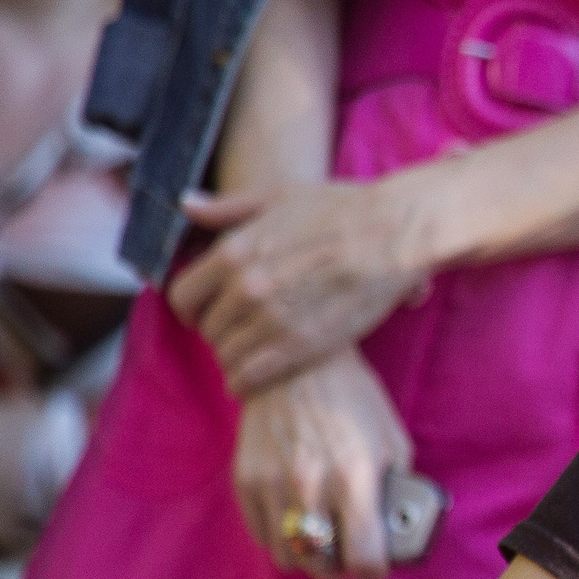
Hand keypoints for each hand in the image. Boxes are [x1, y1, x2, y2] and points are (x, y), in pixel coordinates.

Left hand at [169, 177, 436, 397]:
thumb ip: (228, 208)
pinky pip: (252, 376)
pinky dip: (245, 382)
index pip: (182, 296)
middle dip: (219, 331)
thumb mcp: (278, 196)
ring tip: (251, 353)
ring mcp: (273, 320)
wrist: (396, 234)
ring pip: (227, 355)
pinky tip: (251, 380)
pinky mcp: (303, 346)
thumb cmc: (343, 209)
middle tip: (238, 331)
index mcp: (233, 253)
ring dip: (234, 358)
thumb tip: (186, 204)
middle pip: (207, 329)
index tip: (204, 312)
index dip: (191, 307)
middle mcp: (245, 288)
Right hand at [232, 352, 413, 578]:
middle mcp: (312, 484)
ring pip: (287, 556)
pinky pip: (261, 534)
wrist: (295, 364)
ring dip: (306, 561)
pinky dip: (279, 540)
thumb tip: (394, 530)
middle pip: (321, 563)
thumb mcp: (392, 440)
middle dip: (337, 572)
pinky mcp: (245, 479)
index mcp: (356, 475)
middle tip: (345, 568)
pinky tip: (295, 527)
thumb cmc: (354, 400)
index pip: (362, 553)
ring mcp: (273, 484)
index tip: (374, 572)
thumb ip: (395, 488)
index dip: (372, 573)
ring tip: (319, 550)